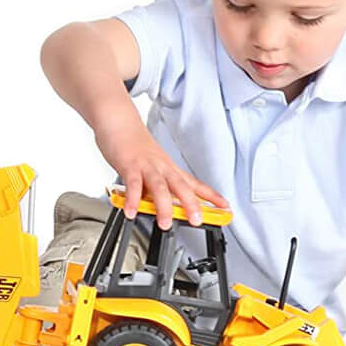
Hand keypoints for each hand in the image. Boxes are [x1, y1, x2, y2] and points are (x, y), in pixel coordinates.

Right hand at [94, 108, 228, 227]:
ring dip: (164, 206)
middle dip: (191, 205)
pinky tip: (132, 212)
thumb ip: (156, 187)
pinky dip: (132, 200)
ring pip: (159, 187)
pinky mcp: (129, 166)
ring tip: (165, 223)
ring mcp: (146, 166)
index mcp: (169, 168)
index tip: (225, 207)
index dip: (211, 196)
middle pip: (181, 187)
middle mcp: (162, 167)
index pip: (194, 184)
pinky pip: (133, 185)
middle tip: (197, 220)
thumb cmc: (134, 145)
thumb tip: (161, 205)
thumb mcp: (152, 165)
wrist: (120, 122)